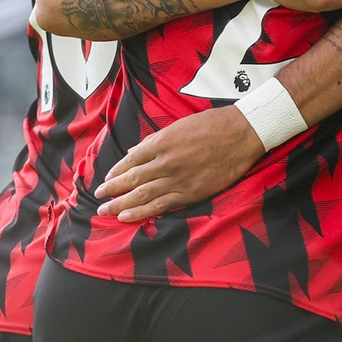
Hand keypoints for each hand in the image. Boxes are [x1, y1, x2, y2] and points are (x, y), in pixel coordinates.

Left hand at [95, 106, 263, 221]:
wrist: (244, 133)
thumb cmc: (214, 125)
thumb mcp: (181, 125)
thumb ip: (156, 140)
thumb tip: (134, 152)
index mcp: (162, 142)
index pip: (131, 160)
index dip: (117, 171)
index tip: (107, 178)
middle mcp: (166, 161)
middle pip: (132, 179)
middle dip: (112, 190)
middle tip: (98, 198)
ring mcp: (178, 178)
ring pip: (142, 195)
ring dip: (120, 204)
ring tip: (105, 211)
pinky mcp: (190, 191)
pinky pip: (161, 204)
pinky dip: (142, 211)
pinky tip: (128, 217)